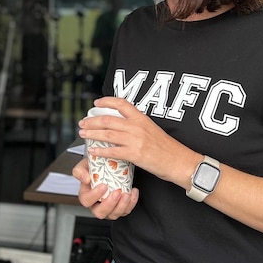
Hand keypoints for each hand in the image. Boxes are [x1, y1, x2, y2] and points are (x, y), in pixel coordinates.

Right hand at [73, 155, 138, 218]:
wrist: (106, 169)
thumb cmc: (94, 169)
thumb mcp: (83, 166)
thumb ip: (80, 171)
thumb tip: (86, 179)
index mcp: (86, 196)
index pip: (86, 200)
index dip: (95, 195)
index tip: (104, 186)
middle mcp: (96, 205)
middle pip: (100, 213)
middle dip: (109, 204)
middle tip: (116, 192)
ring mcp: (108, 209)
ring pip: (114, 214)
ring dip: (122, 205)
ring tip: (127, 194)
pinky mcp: (119, 209)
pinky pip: (126, 211)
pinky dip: (131, 203)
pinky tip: (133, 192)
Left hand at [78, 96, 194, 185]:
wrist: (180, 161)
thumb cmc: (168, 148)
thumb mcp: (153, 130)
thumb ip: (138, 126)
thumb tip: (123, 126)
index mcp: (142, 118)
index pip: (122, 104)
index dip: (106, 101)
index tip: (96, 103)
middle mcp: (137, 127)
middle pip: (108, 120)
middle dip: (92, 121)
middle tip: (82, 123)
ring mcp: (135, 140)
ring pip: (107, 134)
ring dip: (92, 134)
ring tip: (83, 134)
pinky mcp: (134, 154)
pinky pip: (112, 151)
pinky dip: (100, 151)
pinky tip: (92, 151)